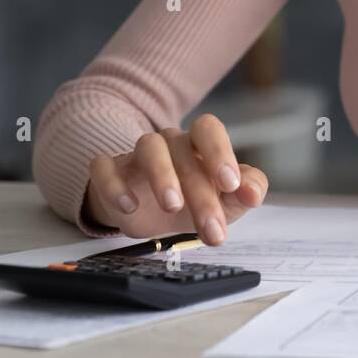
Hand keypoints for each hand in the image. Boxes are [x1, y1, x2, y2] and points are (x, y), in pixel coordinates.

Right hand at [82, 114, 267, 243]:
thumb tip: (253, 193)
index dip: (220, 152)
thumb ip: (248, 190)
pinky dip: (114, 185)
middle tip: (211, 228)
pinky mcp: (109, 172)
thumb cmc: (195, 199)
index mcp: (198, 144)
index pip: (208, 129)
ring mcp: (136, 155)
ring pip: (148, 148)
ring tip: (172, 206)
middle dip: (200, 192)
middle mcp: (169, 143)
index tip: (230, 185)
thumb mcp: (227, 200)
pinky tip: (128, 207)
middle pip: (183, 152)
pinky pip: (104, 167)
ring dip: (162, 175)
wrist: (150, 215)